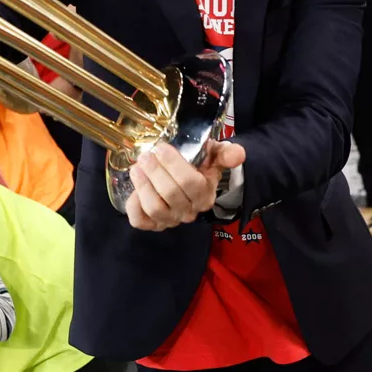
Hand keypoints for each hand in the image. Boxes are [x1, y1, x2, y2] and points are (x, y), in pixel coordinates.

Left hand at [125, 140, 246, 230]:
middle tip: (146, 155)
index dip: (173, 165)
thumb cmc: (199, 165)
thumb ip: (226, 154)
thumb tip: (237, 154)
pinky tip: (133, 190)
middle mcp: (189, 211)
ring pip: (155, 209)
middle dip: (155, 172)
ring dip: (143, 186)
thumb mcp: (215, 155)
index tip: (161, 148)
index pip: (191, 183)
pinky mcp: (152, 224)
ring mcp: (170, 220)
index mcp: (205, 194)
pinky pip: (141, 221)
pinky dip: (134, 207)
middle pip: (171, 195)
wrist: (188, 180)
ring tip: (137, 168)